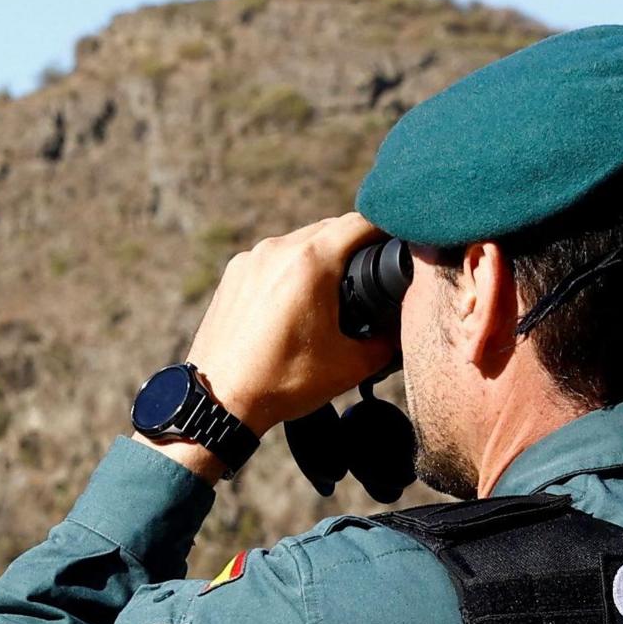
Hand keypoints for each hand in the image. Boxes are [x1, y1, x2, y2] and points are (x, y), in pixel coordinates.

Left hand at [181, 214, 394, 435]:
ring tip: (336, 287)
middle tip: (372, 270)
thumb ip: (387, 340)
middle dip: (355, 244)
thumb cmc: (282, 382)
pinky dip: (290, 268)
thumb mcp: (351, 365)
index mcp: (310, 262)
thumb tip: (403, 327)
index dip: (388, 228)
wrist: (218, 401)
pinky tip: (298, 298)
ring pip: (300, 241)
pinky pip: (272, 258)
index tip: (400, 242)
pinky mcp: (233, 274)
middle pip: (331, 228)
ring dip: (321, 255)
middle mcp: (278, 250)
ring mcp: (250, 259)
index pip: (363, 222)